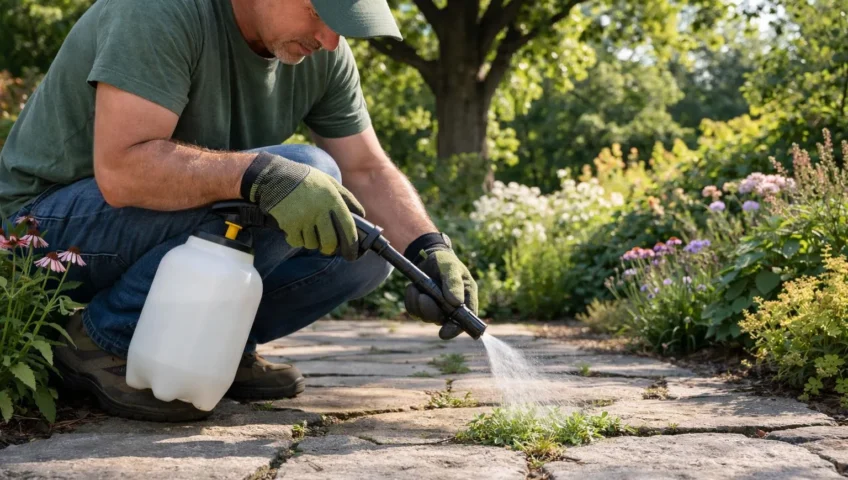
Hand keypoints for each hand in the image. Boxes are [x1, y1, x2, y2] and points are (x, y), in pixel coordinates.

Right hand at [241, 152, 363, 260]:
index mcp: (332, 199)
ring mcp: (304, 219)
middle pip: (329, 241)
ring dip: (311, 242)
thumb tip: (361, 214)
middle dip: (329, 248)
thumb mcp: (329, 182)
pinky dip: (297, 240)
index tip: (352, 251)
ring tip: (308, 232)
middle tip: (327, 248)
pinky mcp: (289, 224)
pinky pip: (297, 242)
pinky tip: (296, 232)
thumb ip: (346, 197)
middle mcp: (319, 210)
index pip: (347, 226)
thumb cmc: (306, 179)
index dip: (351, 242)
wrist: (277, 176)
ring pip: (312, 243)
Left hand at [403, 235, 478, 338]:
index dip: (455, 329)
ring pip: (426, 316)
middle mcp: (453, 309)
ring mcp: (437, 309)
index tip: (444, 332)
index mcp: (466, 300)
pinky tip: (412, 287)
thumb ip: (454, 283)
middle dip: (430, 311)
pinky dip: (411, 299)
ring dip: (418, 303)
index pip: (465, 322)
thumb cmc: (445, 261)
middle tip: (423, 297)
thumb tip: (456, 303)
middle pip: (442, 321)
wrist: (429, 256)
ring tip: (416, 286)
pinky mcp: (423, 307)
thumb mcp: (451, 267)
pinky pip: (414, 311)